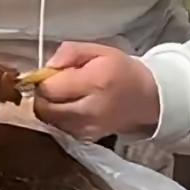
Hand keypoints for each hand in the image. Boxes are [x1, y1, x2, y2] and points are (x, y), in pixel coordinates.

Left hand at [33, 41, 160, 141]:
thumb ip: (70, 52)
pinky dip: (58, 118)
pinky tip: (71, 108)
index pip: (49, 88)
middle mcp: (90, 109)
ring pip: (49, 120)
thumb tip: (47, 66)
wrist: (146, 98)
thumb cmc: (120, 71)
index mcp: (95, 82)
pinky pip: (59, 128)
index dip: (44, 80)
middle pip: (44, 108)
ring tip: (65, 97)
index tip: (52, 75)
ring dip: (49, 108)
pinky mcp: (86, 138)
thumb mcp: (99, 51)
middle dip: (43, 96)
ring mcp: (88, 128)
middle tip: (56, 87)